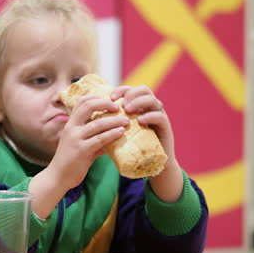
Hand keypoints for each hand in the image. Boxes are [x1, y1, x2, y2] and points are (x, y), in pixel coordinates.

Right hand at [50, 95, 127, 188]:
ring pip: (97, 124)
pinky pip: (100, 139)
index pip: (81, 102)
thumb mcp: (81, 145)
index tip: (109, 101)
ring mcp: (76, 138)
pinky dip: (112, 134)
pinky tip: (121, 132)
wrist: (57, 177)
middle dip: (105, 104)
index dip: (95, 98)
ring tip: (126, 121)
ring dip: (114, 121)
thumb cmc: (70, 161)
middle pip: (88, 106)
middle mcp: (71, 128)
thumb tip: (114, 135)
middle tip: (118, 107)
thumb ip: (95, 138)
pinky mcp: (81, 150)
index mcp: (70, 124)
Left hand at [111, 85, 182, 202]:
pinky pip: (160, 116)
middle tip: (121, 105)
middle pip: (144, 89)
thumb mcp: (119, 131)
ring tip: (128, 111)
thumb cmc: (130, 146)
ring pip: (153, 100)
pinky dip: (150, 116)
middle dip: (131, 94)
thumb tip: (88, 117)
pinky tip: (140, 121)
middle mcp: (150, 107)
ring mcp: (158, 115)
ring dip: (139, 103)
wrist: (149, 163)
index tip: (111, 98)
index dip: (121, 90)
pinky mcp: (165, 127)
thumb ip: (110, 122)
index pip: (131, 89)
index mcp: (138, 106)